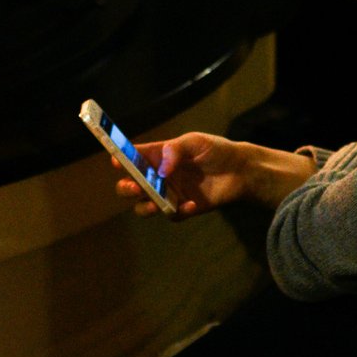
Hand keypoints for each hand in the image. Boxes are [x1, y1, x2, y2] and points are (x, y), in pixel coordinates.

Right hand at [116, 131, 314, 218]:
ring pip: (144, 205)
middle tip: (134, 186)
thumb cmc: (216, 150)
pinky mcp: (183, 209)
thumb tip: (161, 170)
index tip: (116, 161)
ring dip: (144, 206)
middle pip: (130, 186)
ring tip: (153, 203)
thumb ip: (175, 150)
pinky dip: (177, 212)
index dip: (120, 159)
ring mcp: (170, 194)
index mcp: (157, 156)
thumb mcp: (195, 141)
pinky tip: (191, 205)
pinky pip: (171, 215)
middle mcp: (159, 176)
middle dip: (127, 187)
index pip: (132, 158)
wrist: (241, 170)